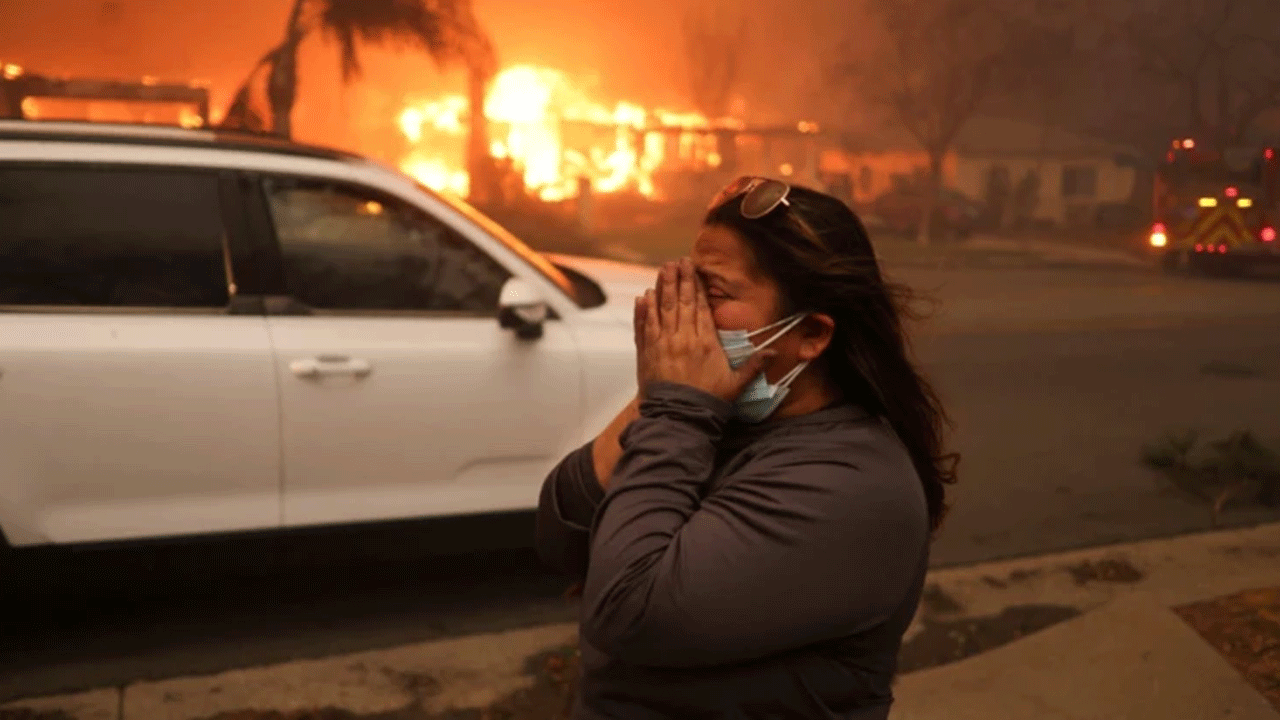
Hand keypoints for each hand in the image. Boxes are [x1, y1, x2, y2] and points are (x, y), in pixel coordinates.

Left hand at [634, 258, 774, 401]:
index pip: (700, 307)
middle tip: (677, 261)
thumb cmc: (709, 402)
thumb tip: (776, 352)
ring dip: (661, 288)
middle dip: (679, 279)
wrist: (679, 418)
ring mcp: (662, 344)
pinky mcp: (647, 354)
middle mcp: (682, 338)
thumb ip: (754, 365)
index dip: (696, 286)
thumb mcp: (736, 384)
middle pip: (681, 302)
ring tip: (663, 270)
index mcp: (705, 342)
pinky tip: (643, 297)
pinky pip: (644, 327)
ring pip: (661, 310)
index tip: (694, 269)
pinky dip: (643, 311)